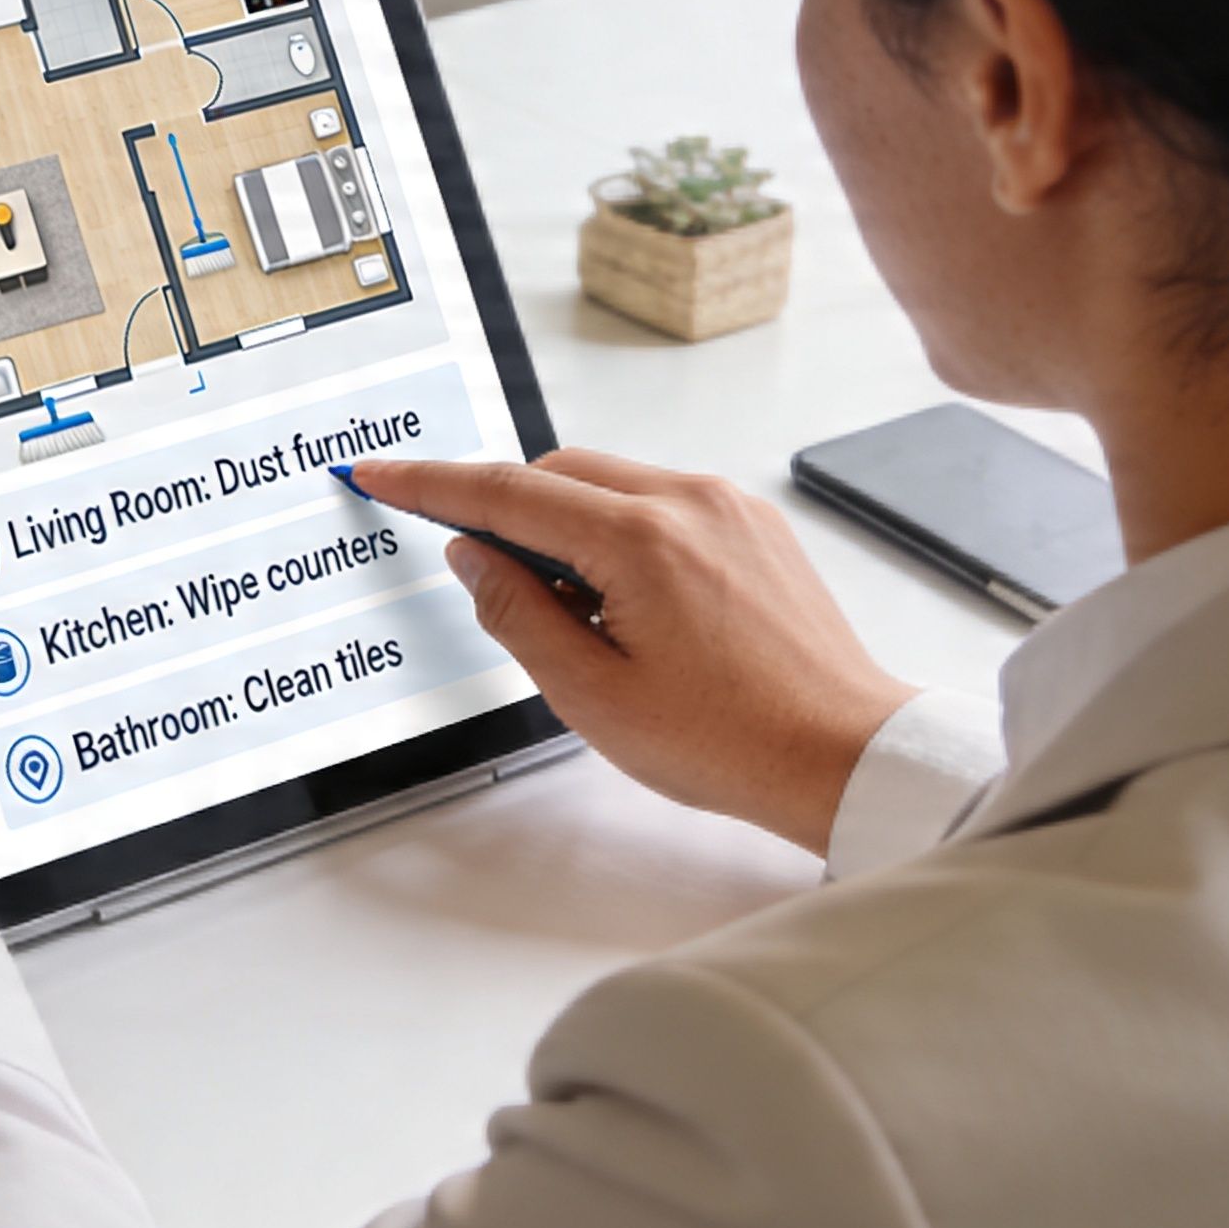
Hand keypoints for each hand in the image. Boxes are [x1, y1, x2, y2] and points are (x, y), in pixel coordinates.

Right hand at [352, 449, 917, 856]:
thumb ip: (517, 614)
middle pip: (560, 474)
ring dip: (572, 531)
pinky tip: (636, 613)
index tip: (383, 473)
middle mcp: (689, 501)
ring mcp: (729, 507)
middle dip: (511, 516)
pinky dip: (624, 537)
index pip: (508, 492)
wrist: (845, 754)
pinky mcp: (754, 525)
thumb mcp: (593, 696)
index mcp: (641, 540)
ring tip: (592, 627)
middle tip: (501, 591)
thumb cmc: (732, 741)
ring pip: (612, 486)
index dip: (432, 483)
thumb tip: (473, 556)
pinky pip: (662, 505)